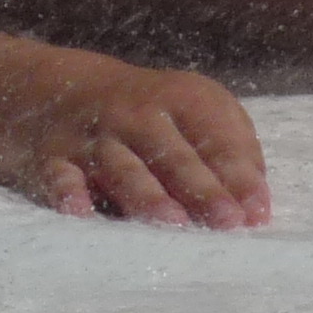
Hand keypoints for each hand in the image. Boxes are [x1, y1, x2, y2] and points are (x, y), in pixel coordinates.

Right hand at [27, 62, 269, 228]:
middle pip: (174, 156)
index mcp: (184, 100)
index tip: (256, 215)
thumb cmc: (152, 114)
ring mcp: (97, 137)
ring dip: (148, 196)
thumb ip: (232, 152)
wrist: (67, 89)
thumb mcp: (198, 111)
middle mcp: (139, 115)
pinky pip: (62, 176)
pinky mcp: (56, 158)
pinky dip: (68, 192)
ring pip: (125, 169)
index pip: (217, 140)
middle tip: (227, 222)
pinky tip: (79, 212)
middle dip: (202, 189)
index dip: (239, 178)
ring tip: (171, 222)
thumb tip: (256, 207)